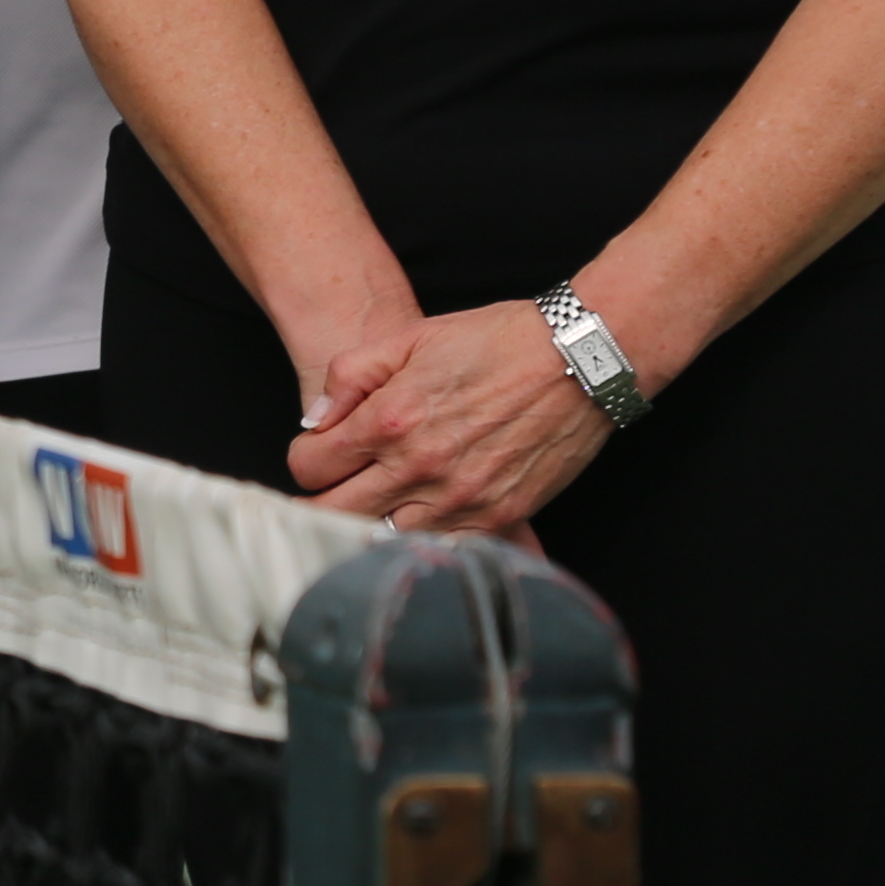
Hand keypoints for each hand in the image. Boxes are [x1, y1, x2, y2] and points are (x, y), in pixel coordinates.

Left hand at [289, 299, 622, 533]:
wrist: (579, 359)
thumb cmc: (495, 341)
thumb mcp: (410, 336)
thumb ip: (350, 375)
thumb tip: (317, 420)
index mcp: (389, 420)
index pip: (309, 466)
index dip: (306, 459)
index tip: (319, 455)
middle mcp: (419, 466)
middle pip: (335, 514)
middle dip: (321, 504)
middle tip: (329, 495)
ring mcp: (460, 498)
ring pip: (383, 539)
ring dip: (369, 527)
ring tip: (371, 510)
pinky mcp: (499, 517)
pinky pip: (443, 549)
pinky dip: (425, 543)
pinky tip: (419, 526)